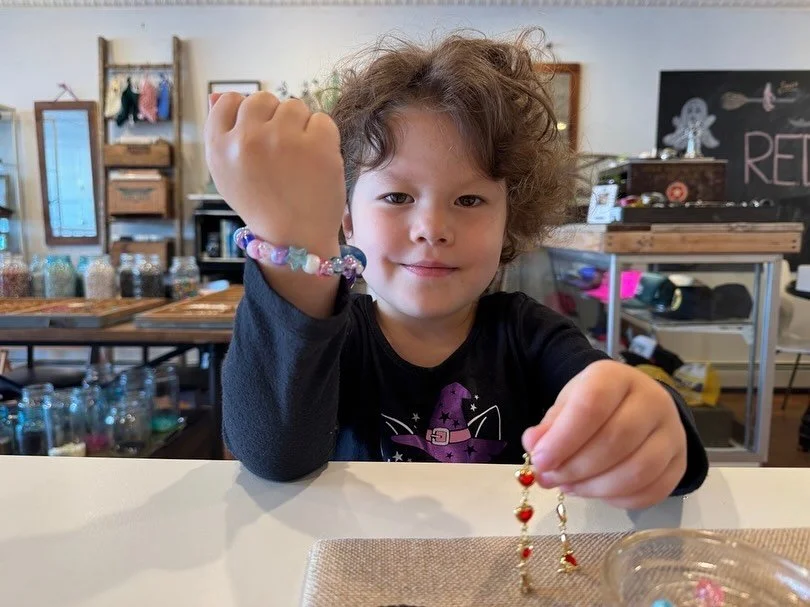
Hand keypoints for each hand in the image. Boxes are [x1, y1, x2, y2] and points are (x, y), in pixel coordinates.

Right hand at [204, 92, 345, 254]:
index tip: (257, 136)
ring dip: (300, 126)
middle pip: (263, 99)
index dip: (246, 114)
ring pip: (294, 106)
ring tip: (299, 158)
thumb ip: (221, 133)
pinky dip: (323, 138)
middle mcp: (247, 139)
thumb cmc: (262, 205)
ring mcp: (282, 139)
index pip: (228, 100)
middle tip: (282, 152)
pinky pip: (321, 119)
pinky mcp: (316, 144)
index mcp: (219, 147)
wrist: (295, 239)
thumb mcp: (228, 174)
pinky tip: (317, 161)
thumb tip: (215, 93)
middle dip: (275, 119)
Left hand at [522, 360, 687, 508]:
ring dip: (594, 487)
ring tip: (568, 486)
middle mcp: (653, 400)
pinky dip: (617, 499)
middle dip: (575, 467)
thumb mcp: (569, 403)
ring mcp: (673, 433)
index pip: (592, 405)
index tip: (540, 460)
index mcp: (617, 378)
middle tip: (549, 478)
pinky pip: (651, 491)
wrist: (636, 406)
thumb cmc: (596, 404)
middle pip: (615, 441)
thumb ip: (550, 425)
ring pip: (636, 471)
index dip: (563, 438)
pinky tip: (594, 492)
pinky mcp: (680, 463)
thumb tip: (533, 445)